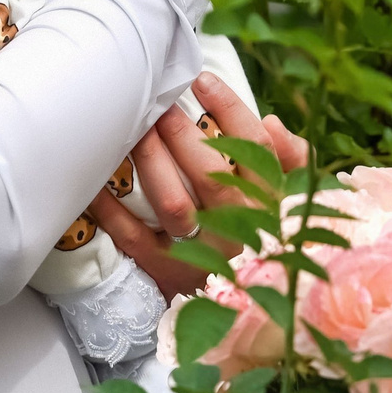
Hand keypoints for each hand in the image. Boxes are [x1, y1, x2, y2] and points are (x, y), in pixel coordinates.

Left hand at [94, 73, 311, 298]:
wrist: (250, 312)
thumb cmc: (267, 233)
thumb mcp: (293, 198)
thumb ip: (290, 160)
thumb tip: (272, 122)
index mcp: (272, 207)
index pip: (257, 151)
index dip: (229, 110)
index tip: (202, 80)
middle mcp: (240, 231)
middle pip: (211, 176)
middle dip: (182, 134)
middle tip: (160, 103)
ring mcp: (202, 256)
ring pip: (174, 204)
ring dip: (151, 160)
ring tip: (134, 128)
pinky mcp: (166, 273)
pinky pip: (134, 237)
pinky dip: (112, 207)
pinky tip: (98, 176)